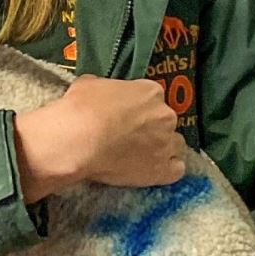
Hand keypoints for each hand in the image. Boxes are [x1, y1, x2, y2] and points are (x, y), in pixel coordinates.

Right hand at [15, 76, 184, 201]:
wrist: (78, 141)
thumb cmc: (81, 109)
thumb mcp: (88, 85)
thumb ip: (104, 88)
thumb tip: (100, 95)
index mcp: (150, 91)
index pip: (152, 98)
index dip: (138, 108)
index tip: (125, 115)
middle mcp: (165, 115)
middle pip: (165, 121)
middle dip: (150, 128)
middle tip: (127, 136)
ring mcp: (167, 143)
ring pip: (174, 145)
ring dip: (161, 149)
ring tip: (139, 156)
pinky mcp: (164, 170)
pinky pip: (176, 170)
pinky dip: (166, 170)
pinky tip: (150, 171)